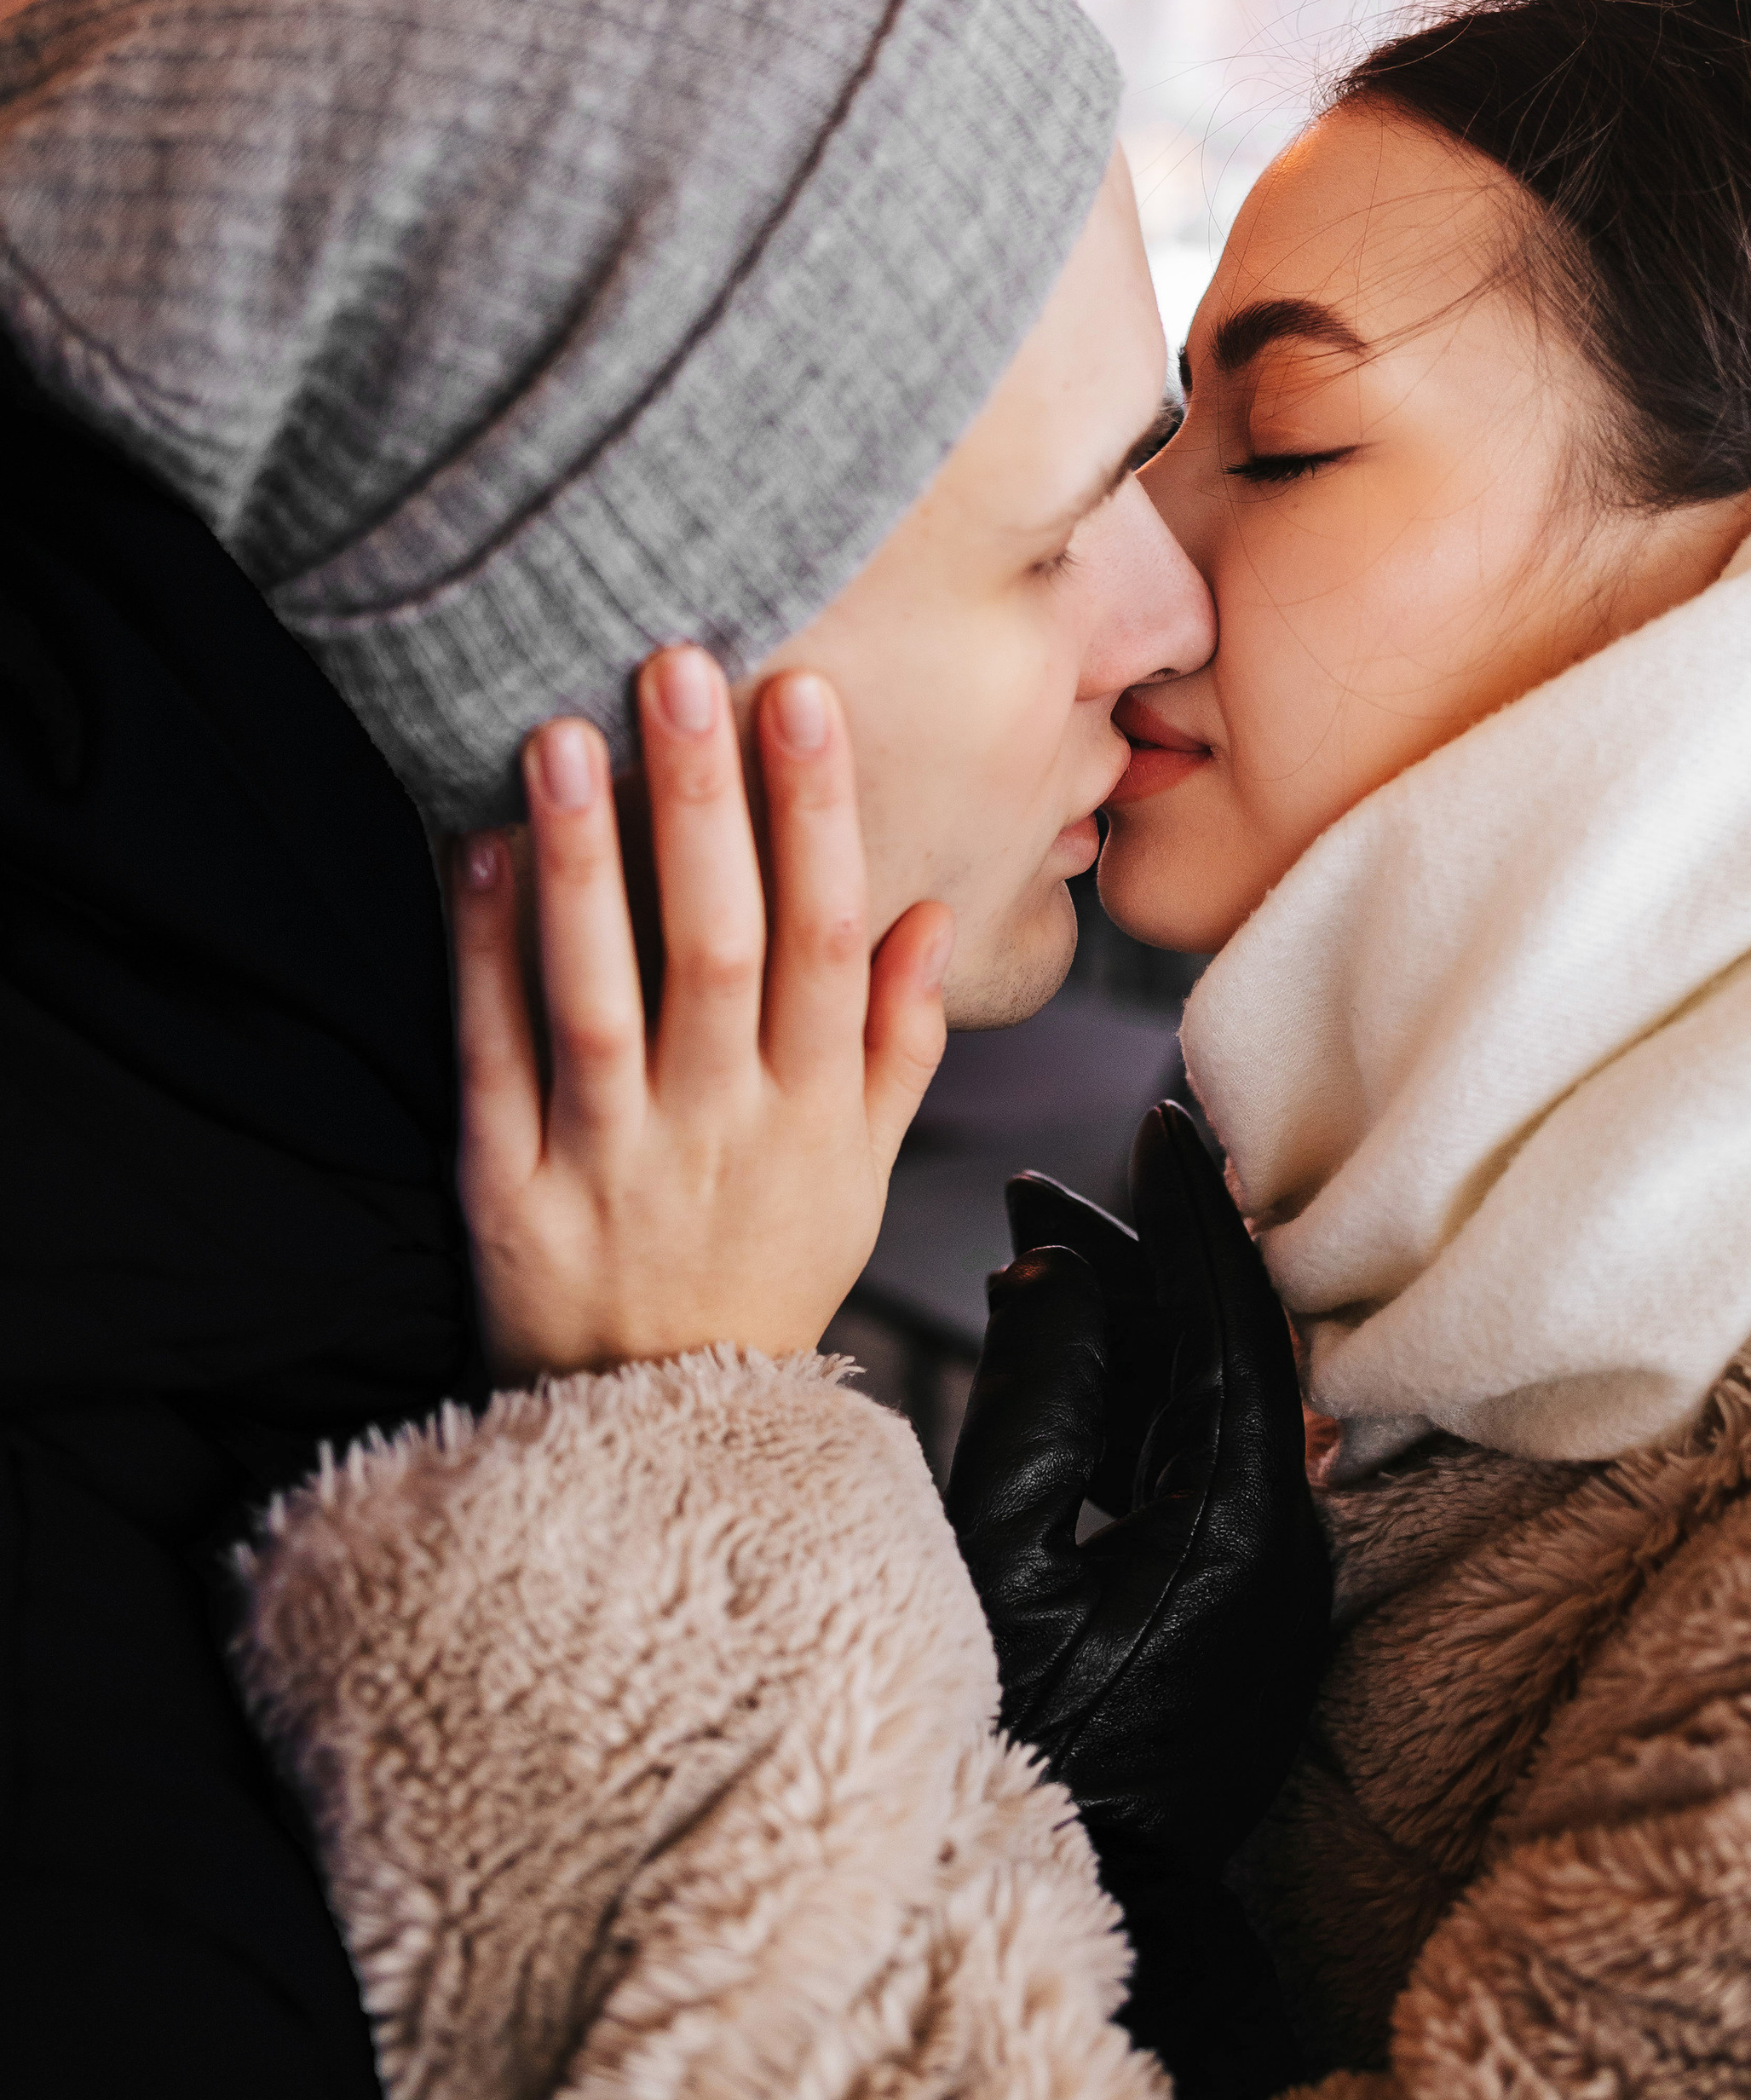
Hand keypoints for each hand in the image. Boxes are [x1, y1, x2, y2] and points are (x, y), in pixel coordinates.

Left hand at [451, 649, 950, 1380]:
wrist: (658, 1433)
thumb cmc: (764, 1278)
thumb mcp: (856, 1176)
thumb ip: (895, 1046)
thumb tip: (925, 915)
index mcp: (812, 1116)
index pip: (825, 939)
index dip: (817, 814)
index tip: (801, 695)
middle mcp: (718, 1131)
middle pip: (721, 948)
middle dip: (705, 804)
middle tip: (682, 667)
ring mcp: (609, 1162)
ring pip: (601, 994)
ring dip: (585, 859)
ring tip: (563, 734)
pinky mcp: (508, 1193)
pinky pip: (495, 1059)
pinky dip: (484, 957)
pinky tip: (477, 854)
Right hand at [947, 1104, 1329, 1882]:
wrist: (1085, 1916)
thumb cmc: (1019, 1748)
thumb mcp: (993, 1557)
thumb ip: (1035, 1398)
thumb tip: (1056, 1268)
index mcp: (1236, 1522)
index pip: (1233, 1323)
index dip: (1193, 1214)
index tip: (1161, 1122)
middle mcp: (1284, 1542)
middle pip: (1229, 1352)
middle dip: (1141, 1258)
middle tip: (1039, 1189)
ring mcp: (1271, 1579)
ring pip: (1217, 1402)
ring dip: (1135, 1323)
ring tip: (1031, 1254)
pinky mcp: (1242, 1606)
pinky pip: (1206, 1463)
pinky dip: (1144, 1396)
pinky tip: (1073, 1355)